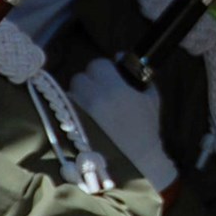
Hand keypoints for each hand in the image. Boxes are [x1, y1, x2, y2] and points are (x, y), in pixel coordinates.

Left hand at [69, 60, 176, 191]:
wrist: (136, 159)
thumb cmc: (146, 128)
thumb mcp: (150, 98)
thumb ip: (137, 75)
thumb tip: (120, 56)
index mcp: (116, 88)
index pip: (98, 64)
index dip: (103, 69)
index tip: (109, 76)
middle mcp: (95, 97)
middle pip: (80, 76)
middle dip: (89, 81)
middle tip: (99, 91)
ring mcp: (80, 113)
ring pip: (70, 92)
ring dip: (79, 95)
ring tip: (90, 107)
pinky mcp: (71, 126)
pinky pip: (65, 109)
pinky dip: (72, 109)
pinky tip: (83, 118)